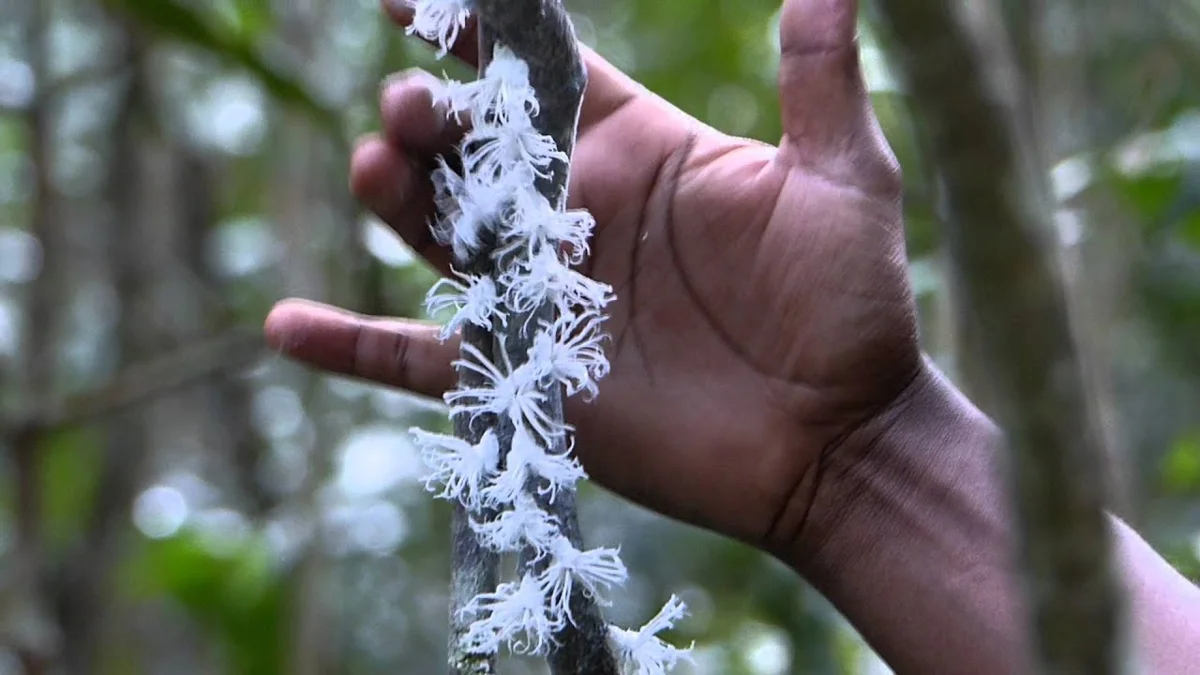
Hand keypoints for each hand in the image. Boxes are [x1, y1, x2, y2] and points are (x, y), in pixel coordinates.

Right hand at [264, 0, 920, 553]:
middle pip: (470, 146)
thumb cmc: (852, 307)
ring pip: (436, 232)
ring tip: (380, 170)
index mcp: (636, 151)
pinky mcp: (523, 372)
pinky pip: (418, 357)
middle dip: (429, 115)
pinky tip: (286, 324)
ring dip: (393, 196)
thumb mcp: (844, 180)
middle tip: (414, 107)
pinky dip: (352, 344)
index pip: (537, 70)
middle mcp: (575, 213)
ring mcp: (541, 293)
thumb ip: (818, 79)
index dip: (474, 27)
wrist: (837, 442)